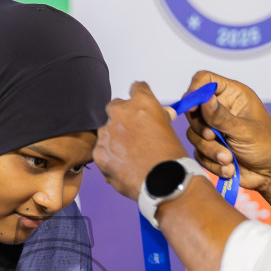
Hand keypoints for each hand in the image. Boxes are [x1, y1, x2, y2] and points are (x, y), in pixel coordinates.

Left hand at [94, 81, 187, 199]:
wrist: (164, 182)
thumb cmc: (171, 156)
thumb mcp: (169, 129)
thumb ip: (158, 118)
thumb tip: (158, 115)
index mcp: (142, 103)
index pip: (137, 88)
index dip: (139, 98)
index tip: (139, 106)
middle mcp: (121, 112)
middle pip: (115, 106)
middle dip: (122, 117)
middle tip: (132, 133)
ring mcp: (108, 132)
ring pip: (106, 130)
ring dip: (114, 137)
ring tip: (129, 155)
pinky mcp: (99, 152)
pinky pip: (101, 149)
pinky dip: (109, 155)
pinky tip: (123, 165)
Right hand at [181, 71, 270, 195]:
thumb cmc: (267, 145)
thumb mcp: (244, 129)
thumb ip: (221, 116)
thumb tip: (203, 99)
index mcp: (233, 95)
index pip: (205, 80)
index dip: (195, 91)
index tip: (192, 108)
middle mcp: (221, 109)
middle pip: (193, 110)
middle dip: (202, 129)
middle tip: (213, 137)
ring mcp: (214, 129)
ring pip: (194, 135)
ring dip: (210, 150)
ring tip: (228, 159)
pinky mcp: (211, 148)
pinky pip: (199, 153)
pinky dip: (212, 163)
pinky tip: (229, 168)